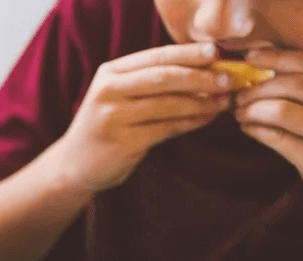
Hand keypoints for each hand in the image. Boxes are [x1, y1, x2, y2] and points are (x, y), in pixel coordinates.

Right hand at [57, 43, 230, 191]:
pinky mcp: (122, 142)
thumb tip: (205, 71)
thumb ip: (152, 82)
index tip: (216, 54)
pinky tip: (207, 118)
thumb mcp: (120, 96)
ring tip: (223, 101)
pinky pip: (166, 128)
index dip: (188, 54)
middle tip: (228, 79)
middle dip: (200, 77)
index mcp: (110, 73)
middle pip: (163, 77)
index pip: (155, 57)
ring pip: (167, 104)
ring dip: (200, 102)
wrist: (74, 165)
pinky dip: (191, 122)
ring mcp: (113, 118)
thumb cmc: (107, 127)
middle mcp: (108, 91)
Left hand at [235, 48, 302, 223]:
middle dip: (258, 87)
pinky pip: (277, 139)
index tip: (251, 57)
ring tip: (240, 113)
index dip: (275, 57)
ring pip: (281, 111)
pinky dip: (256, 131)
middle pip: (292, 84)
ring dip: (252, 109)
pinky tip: (247, 128)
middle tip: (240, 94)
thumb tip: (274, 74)